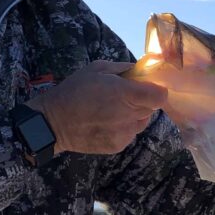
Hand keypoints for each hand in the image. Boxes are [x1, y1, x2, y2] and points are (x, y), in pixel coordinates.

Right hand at [28, 61, 166, 154]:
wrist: (54, 123)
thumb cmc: (74, 90)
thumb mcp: (97, 69)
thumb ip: (123, 68)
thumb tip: (140, 70)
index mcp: (126, 94)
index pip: (160, 96)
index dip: (157, 90)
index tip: (147, 87)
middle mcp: (129, 116)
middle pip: (151, 108)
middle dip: (142, 100)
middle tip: (123, 96)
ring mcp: (125, 134)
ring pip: (141, 122)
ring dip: (133, 115)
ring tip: (112, 111)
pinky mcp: (118, 146)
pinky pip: (130, 134)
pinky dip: (123, 128)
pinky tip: (106, 123)